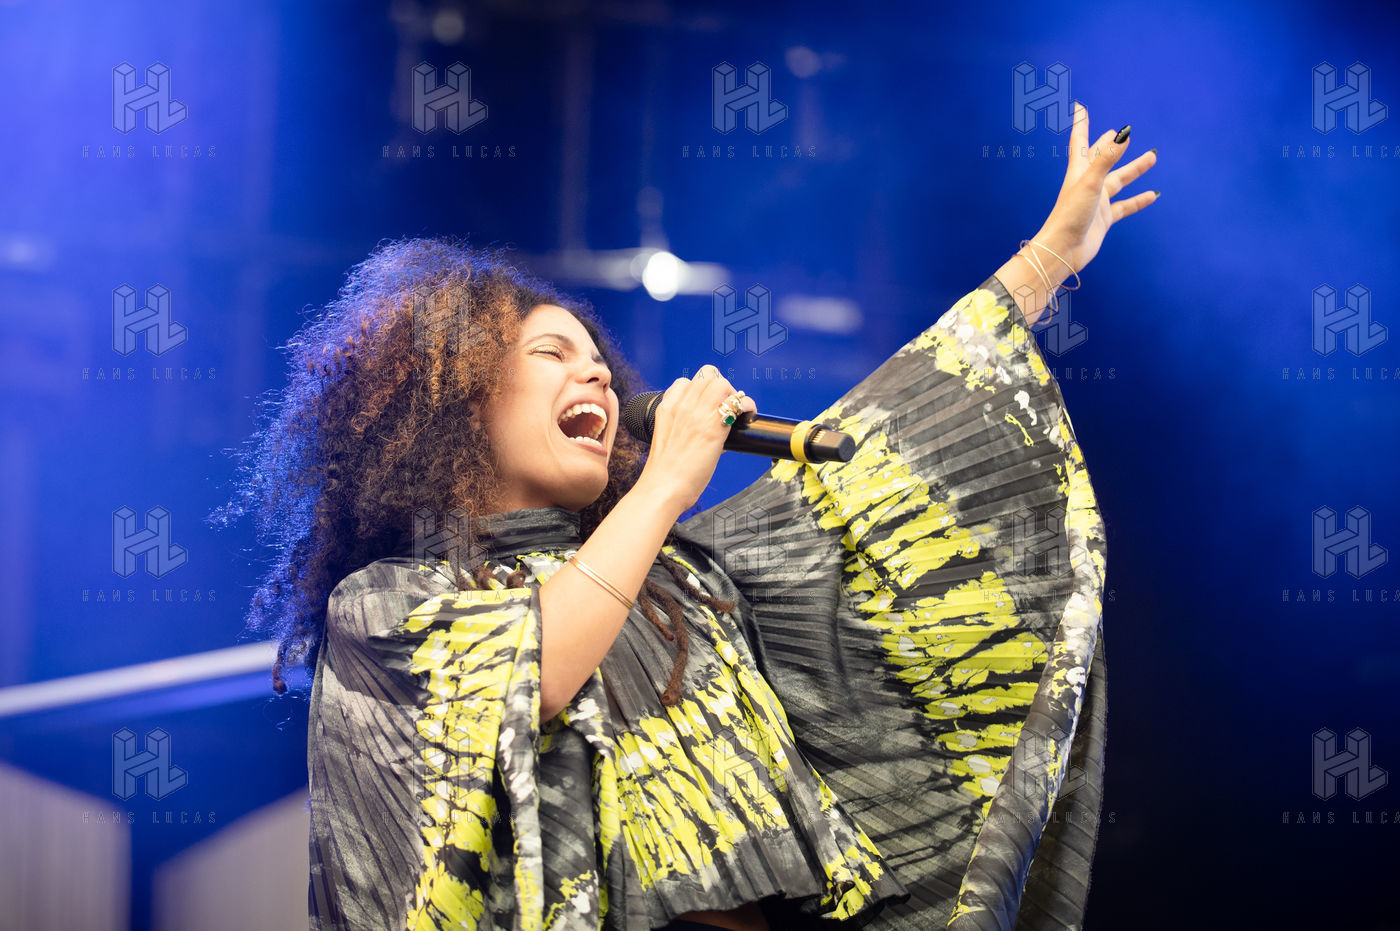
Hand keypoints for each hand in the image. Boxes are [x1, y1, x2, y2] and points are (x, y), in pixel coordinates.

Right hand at [635, 365, 757, 513]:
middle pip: (706, 376)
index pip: (685, 382)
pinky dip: (746, 405)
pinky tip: (748, 416)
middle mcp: (681, 405)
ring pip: (721, 382)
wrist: (664, 487)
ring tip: (736, 411)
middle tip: (726, 406)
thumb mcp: (667, 439)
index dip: (700, 389)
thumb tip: (705, 427)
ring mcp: (697, 413)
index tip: (707, 402)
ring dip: (732, 394)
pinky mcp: (713, 427)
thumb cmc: (665, 471)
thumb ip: (683, 427)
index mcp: (667, 408)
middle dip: (720, 388)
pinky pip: (737, 402)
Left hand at [1031, 102, 1158, 276]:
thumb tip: (1123, 133)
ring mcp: (1097, 202)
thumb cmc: (1069, 215)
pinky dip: (1138, 200)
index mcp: (1079, 172)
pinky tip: (1153, 195)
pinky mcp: (1104, 219)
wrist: (1063, 251)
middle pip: (1102, 159)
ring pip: (1119, 180)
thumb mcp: (1091, 183)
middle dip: (1110, 145)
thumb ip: (1107, 158)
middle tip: (1122, 132)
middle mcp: (1087, 184)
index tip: (1079, 106)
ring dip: (1134, 169)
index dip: (1081, 123)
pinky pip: (1125, 206)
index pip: (1080, 141)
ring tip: (1152, 157)